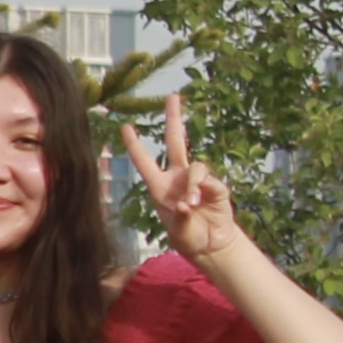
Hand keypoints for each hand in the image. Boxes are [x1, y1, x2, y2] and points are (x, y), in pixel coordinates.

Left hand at [119, 94, 247, 262]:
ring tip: (191, 205)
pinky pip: (211, 181)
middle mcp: (177, 177)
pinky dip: (205, 191)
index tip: (125, 125)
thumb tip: (186, 202)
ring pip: (196, 167)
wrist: (210, 245)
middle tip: (173, 96)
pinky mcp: (217, 187)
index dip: (135, 144)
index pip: (144, 160)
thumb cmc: (188, 237)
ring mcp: (198, 180)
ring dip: (193, 184)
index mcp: (159, 186)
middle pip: (176, 142)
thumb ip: (180, 217)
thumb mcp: (178, 230)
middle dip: (174, 119)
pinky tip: (200, 205)